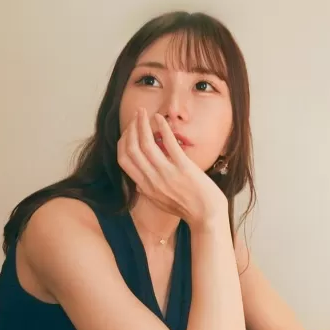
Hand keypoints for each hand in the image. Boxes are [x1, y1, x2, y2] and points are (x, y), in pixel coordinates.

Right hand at [117, 108, 226, 228]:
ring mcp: (167, 173)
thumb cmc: (187, 209)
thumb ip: (148, 192)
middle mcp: (152, 180)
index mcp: (145, 187)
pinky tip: (159, 118)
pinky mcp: (183, 168)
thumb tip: (138, 185)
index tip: (128, 132)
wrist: (207, 217)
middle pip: (131, 149)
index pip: (123, 161)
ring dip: (141, 124)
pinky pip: (168, 143)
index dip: (122, 142)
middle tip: (136, 117)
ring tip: (143, 112)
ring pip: (145, 144)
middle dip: (130, 129)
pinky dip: (162, 127)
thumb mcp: (161, 203)